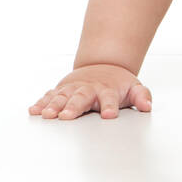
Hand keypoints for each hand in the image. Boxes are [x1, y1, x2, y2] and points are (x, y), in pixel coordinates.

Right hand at [28, 63, 151, 119]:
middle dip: (73, 107)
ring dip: (54, 106)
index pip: (109, 98)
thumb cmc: (118, 83)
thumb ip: (142, 96)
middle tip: (67, 116)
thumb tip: (147, 106)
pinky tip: (34, 111)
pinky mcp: (62, 90)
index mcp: (107, 90)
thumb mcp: (134, 87)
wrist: (103, 65)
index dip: (110, 106)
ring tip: (47, 115)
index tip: (109, 115)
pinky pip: (50, 96)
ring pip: (62, 97)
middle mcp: (88, 89)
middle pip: (80, 98)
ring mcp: (73, 89)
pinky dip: (41, 103)